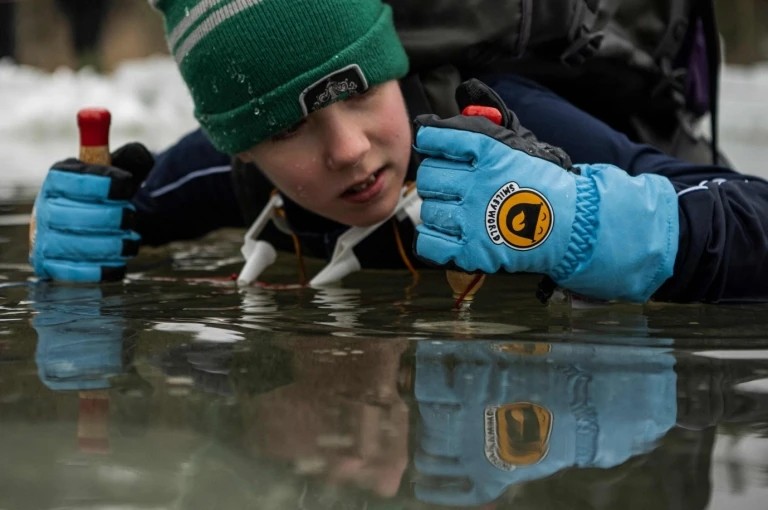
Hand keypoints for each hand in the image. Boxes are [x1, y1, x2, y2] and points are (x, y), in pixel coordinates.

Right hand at [29, 143, 153, 281]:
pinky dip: (101, 270)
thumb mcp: (120, 170)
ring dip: (111, 245)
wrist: (92, 224)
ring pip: (76, 245)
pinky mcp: (50, 265)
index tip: (127, 185)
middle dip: (111, 217)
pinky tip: (119, 264)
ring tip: (130, 242)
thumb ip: (132, 159)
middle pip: (75, 215)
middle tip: (130, 217)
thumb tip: (140, 156)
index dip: (102, 182)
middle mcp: (45, 207)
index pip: (75, 179)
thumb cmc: (108, 195)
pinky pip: (74, 272)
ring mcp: (44, 238)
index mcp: (59, 178)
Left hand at [413, 80, 678, 301]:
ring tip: (456, 212)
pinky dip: (433, 239)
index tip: (431, 145)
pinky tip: (448, 234)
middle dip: (436, 180)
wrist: (575, 225)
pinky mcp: (472, 250)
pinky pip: (430, 243)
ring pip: (428, 210)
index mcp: (487, 153)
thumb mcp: (518, 147)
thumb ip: (484, 133)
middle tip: (450, 185)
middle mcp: (476, 183)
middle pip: (429, 177)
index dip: (431, 142)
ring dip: (438, 210)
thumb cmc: (548, 186)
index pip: (438, 139)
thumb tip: (454, 113)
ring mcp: (471, 218)